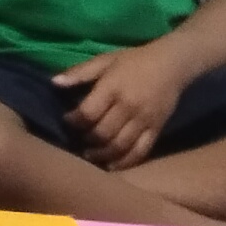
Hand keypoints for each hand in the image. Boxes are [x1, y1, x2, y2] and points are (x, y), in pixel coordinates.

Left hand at [55, 41, 195, 169]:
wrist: (172, 65)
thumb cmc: (134, 60)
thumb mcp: (105, 60)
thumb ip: (80, 72)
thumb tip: (54, 83)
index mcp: (113, 88)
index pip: (88, 112)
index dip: (74, 121)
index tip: (68, 120)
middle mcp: (128, 107)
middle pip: (103, 133)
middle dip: (86, 140)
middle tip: (78, 140)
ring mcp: (144, 121)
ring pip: (120, 146)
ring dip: (102, 155)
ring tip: (89, 155)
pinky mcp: (156, 131)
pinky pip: (140, 152)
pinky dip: (125, 162)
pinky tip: (112, 165)